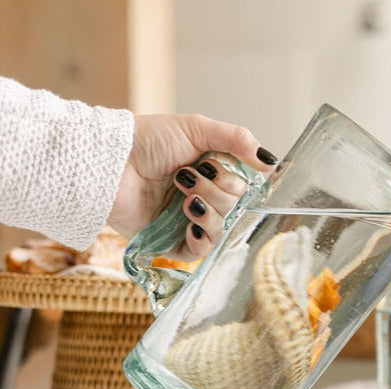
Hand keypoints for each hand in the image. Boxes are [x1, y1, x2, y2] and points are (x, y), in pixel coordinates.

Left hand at [107, 113, 276, 259]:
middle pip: (236, 206)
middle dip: (215, 189)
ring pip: (223, 227)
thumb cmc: (146, 141)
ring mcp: (190, 222)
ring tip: (183, 195)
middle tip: (186, 176)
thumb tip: (271, 162)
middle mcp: (204, 198)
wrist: (110, 164)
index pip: (243, 186)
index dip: (233, 177)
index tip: (212, 163)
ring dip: (207, 208)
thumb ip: (237, 140)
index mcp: (212, 173)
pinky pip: (203, 250)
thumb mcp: (196, 129)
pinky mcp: (174, 243)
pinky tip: (190, 219)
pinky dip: (202, 235)